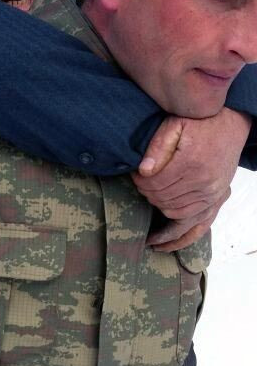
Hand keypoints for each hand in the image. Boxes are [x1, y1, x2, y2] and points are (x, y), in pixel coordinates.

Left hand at [132, 108, 250, 250]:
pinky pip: (196, 227)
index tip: (134, 176)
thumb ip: (157, 145)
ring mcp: (212, 195)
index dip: (140, 182)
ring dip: (158, 213)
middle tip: (139, 189)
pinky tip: (162, 242)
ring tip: (145, 209)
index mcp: (191, 163)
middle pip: (163, 200)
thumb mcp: (176, 124)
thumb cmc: (201, 123)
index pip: (155, 183)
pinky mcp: (216, 201)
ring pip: (176, 215)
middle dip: (147, 196)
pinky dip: (177, 234)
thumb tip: (143, 171)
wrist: (231, 125)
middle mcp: (204, 183)